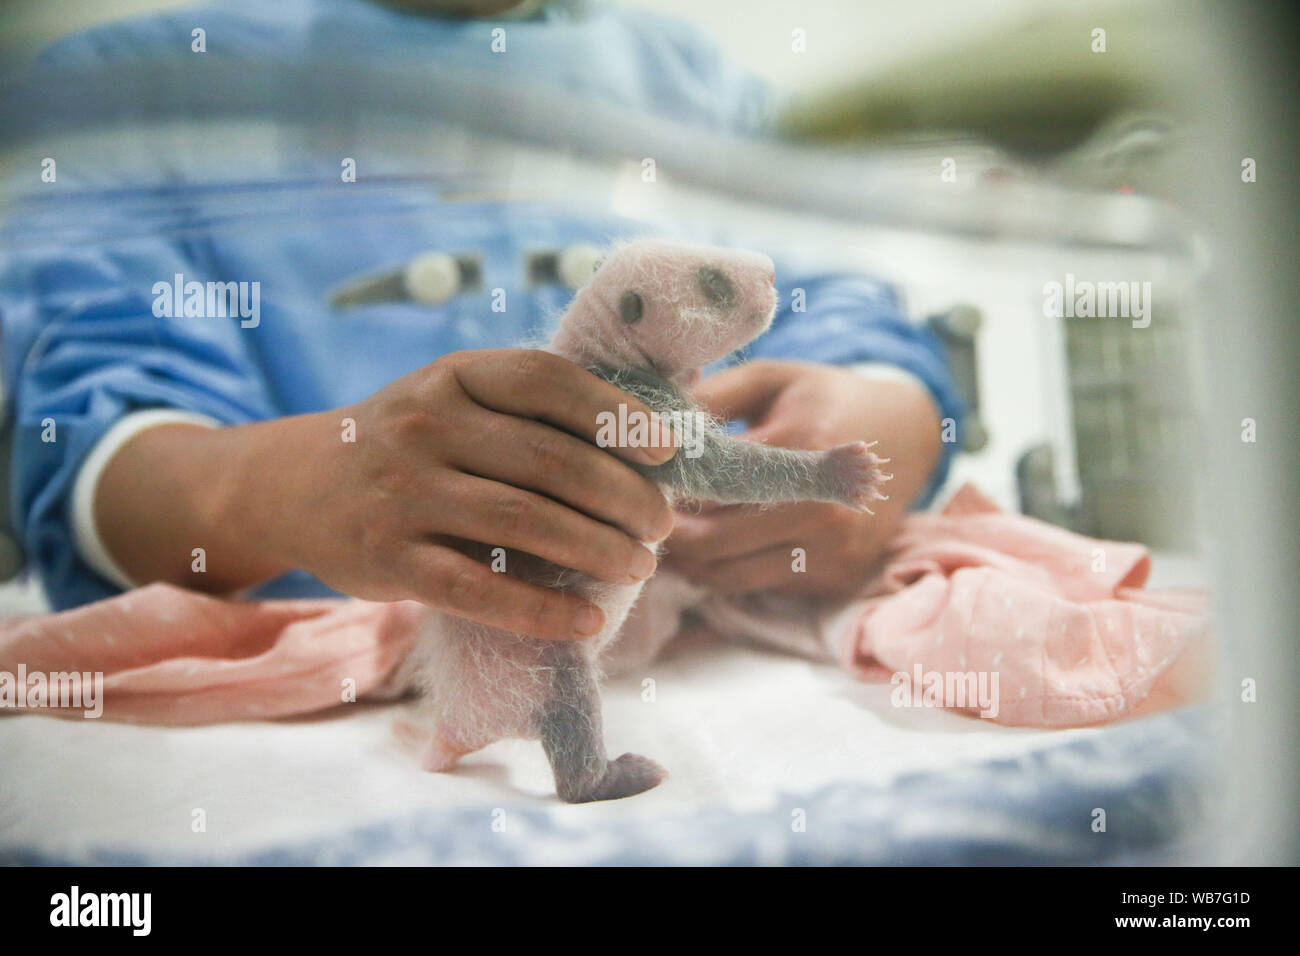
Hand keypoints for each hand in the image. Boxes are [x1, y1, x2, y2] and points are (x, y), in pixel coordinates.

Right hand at [243, 350, 676, 639]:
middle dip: (622, 496)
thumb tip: (640, 453)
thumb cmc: (404, 443)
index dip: (614, 413)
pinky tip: (587, 621)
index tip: (665, 451)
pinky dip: (539, 609)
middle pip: (550, 460)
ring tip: (640, 564)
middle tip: (661, 525)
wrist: (293, 485)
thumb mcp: (450, 400)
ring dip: (597, 548)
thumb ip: (524, 415)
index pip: (547, 380)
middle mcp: (426, 426)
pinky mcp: (389, 560)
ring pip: (523, 521)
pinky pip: (478, 589)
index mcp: (454, 376)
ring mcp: (404, 494)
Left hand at [662, 359, 940, 596]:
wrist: (909, 436)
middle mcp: (821, 507)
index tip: (634, 484)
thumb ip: (714, 395)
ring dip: (688, 562)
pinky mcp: (836, 576)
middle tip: (636, 518)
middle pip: (712, 541)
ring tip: (664, 536)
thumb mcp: (773, 378)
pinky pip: (757, 585)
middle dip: (667, 534)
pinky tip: (706, 549)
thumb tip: (652, 421)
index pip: (709, 485)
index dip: (665, 491)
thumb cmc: (826, 399)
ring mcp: (832, 549)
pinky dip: (723, 571)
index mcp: (802, 447)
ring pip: (727, 575)